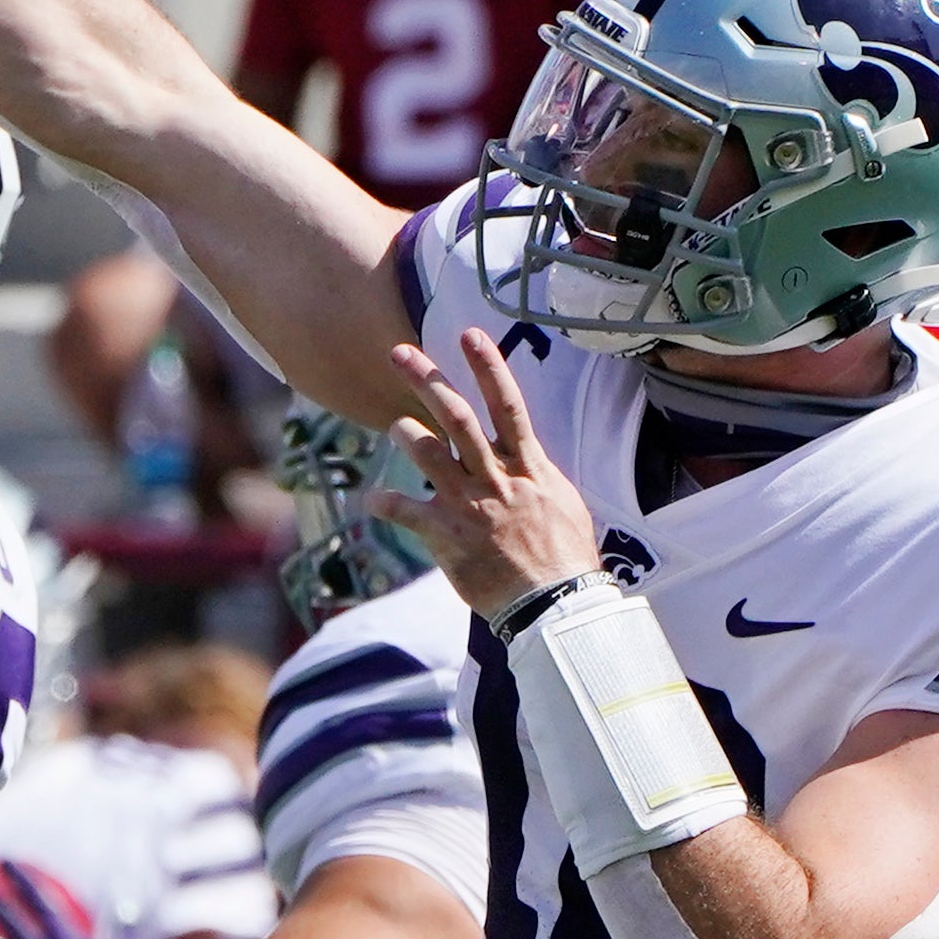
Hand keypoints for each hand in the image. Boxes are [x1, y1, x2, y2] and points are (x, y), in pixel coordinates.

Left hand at [371, 330, 600, 618]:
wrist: (555, 605)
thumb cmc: (566, 558)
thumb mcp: (562, 504)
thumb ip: (538, 475)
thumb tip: (528, 459)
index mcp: (528, 467)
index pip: (508, 405)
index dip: (488, 366)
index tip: (469, 333)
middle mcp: (496, 477)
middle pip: (457, 417)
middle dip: (426, 380)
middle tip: (397, 352)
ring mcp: (470, 504)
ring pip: (428, 453)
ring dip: (406, 433)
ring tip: (396, 425)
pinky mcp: (447, 535)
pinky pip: (405, 510)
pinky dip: (384, 503)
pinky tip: (372, 500)